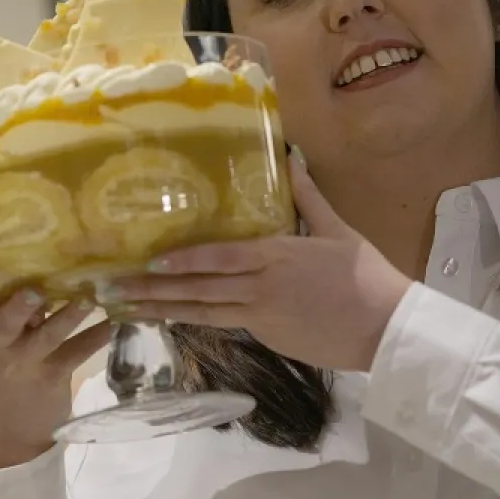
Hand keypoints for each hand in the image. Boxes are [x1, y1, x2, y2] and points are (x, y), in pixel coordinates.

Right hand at [0, 275, 110, 468]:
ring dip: (68, 316)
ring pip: (47, 336)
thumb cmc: (6, 371)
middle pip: (5, 324)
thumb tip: (43, 265)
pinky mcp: (51, 377)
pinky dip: (95, 338)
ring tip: (87, 298)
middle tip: (34, 291)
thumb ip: (10, 310)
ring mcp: (24, 363)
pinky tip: (112, 324)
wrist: (12, 432)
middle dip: (18, 307)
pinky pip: (75, 354)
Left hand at [113, 158, 412, 371]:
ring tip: (126, 309)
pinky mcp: (268, 340)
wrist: (389, 329)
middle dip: (151, 291)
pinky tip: (169, 318)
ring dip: (162, 311)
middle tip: (111, 290)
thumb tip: (293, 158)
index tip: (148, 262)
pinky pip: (226, 326)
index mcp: (276, 257)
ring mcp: (262, 319)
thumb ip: (308, 197)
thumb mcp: (337, 230)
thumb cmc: (366, 276)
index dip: (182, 262)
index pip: (218, 259)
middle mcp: (261, 289)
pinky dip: (196, 321)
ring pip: (203, 314)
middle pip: (198, 291)